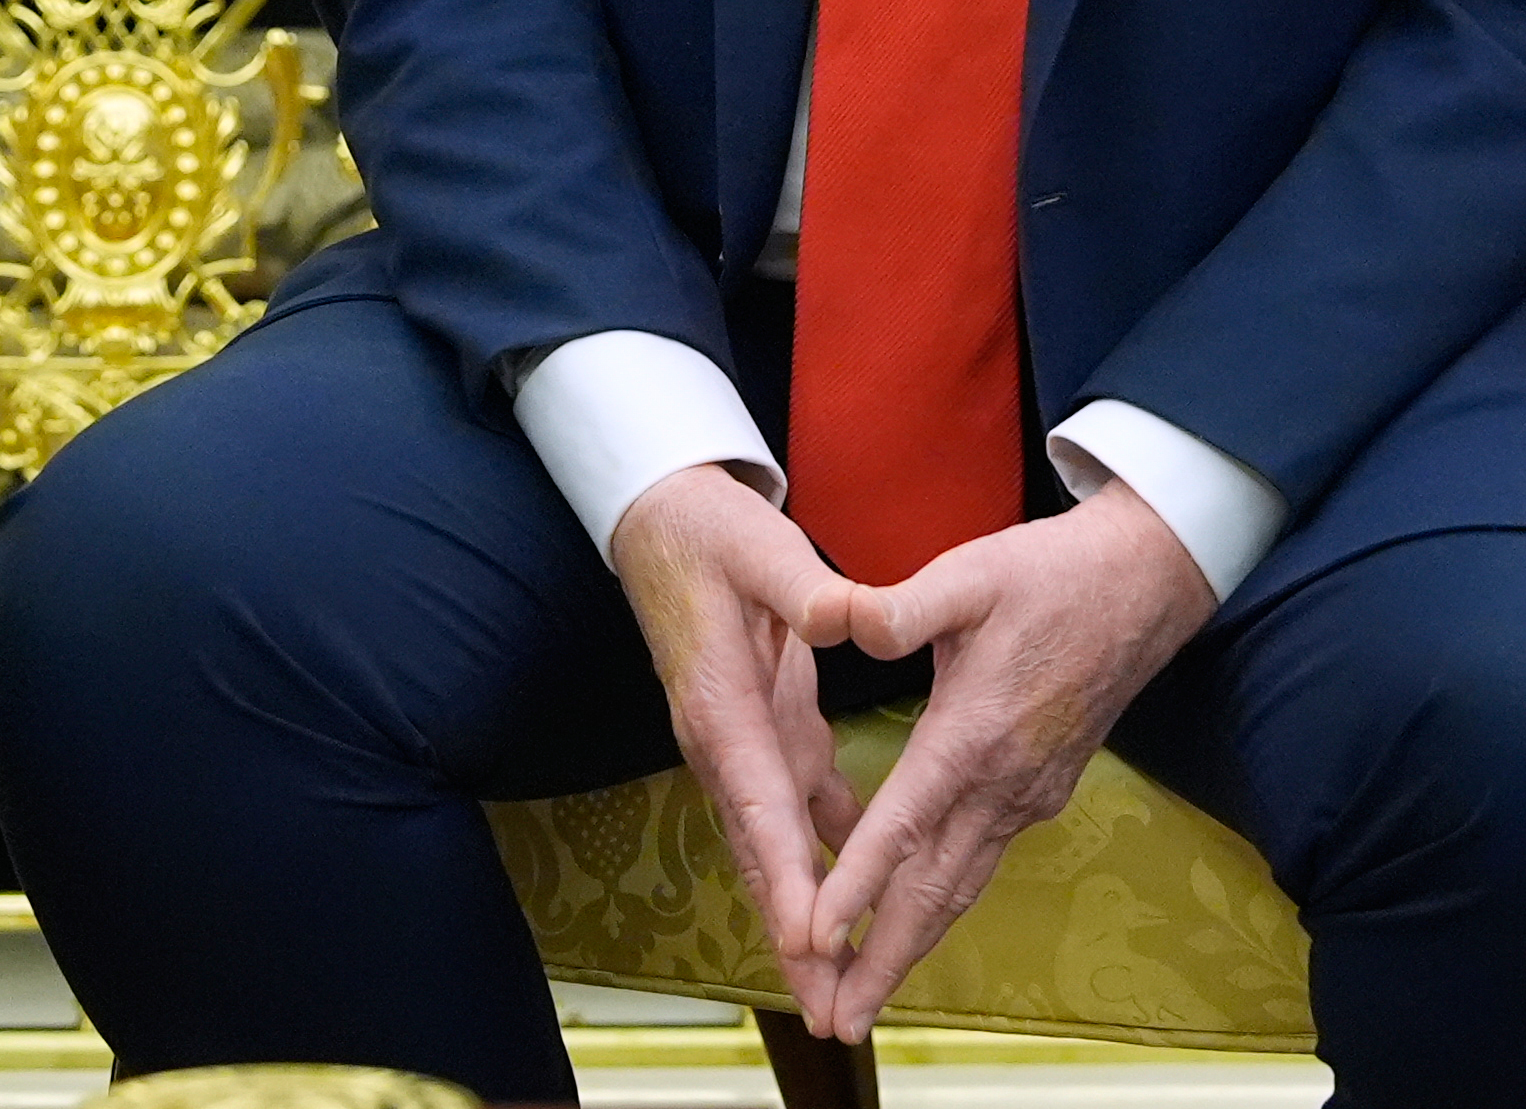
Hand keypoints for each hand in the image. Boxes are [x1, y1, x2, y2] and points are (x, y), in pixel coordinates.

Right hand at [612, 467, 863, 1030]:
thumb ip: (803, 585)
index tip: (810, 936)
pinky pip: (796, 812)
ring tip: (842, 989)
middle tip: (830, 1008)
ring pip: (776, 847)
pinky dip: (823, 863)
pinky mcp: (763, 731)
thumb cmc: (707, 528)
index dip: (785, 872)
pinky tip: (862, 904)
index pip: (757, 799)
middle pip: (761, 852)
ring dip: (806, 918)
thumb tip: (849, 616)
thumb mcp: (756, 542)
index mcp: (719, 701)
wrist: (663, 517)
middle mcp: (722, 739)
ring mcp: (741, 742)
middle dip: (793, 935)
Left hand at [799, 480, 1216, 1038]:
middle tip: (837, 1021)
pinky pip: (977, 866)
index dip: (857, 882)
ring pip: (959, 889)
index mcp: (976, 733)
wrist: (1144, 587)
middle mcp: (1004, 783)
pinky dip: (936, 908)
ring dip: (909, 950)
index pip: (906, 822)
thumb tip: (844, 621)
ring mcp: (1025, 795)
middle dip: (883, 960)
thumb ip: (902, 605)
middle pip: (935, 890)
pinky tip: (906, 928)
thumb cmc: (1050, 574)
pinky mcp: (1035, 793)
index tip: (815, 934)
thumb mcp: (970, 573)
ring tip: (860, 1001)